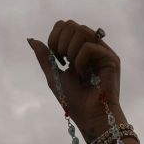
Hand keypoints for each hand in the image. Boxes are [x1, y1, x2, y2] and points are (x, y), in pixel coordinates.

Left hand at [28, 20, 121, 136]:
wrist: (89, 118)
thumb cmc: (74, 102)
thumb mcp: (54, 76)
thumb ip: (45, 57)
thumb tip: (31, 39)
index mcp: (80, 49)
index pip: (65, 25)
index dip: (54, 38)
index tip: (57, 60)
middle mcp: (93, 47)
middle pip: (71, 24)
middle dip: (60, 43)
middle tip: (63, 62)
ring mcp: (103, 52)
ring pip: (82, 30)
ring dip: (70, 50)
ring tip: (74, 68)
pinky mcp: (111, 59)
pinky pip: (89, 46)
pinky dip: (80, 61)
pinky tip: (84, 75)